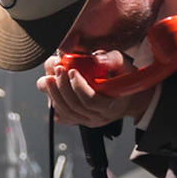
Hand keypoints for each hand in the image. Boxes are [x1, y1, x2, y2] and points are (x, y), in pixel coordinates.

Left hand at [38, 52, 154, 127]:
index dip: (78, 86)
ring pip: (66, 112)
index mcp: (111, 105)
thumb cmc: (124, 80)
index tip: (72, 70)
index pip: (90, 100)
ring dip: (54, 94)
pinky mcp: (80, 120)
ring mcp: (88, 120)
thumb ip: (113, 60)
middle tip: (57, 70)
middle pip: (74, 106)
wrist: (127, 98)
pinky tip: (52, 92)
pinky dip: (54, 104)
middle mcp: (98, 117)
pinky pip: (63, 117)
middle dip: (62, 87)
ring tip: (49, 78)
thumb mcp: (124, 66)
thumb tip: (97, 57)